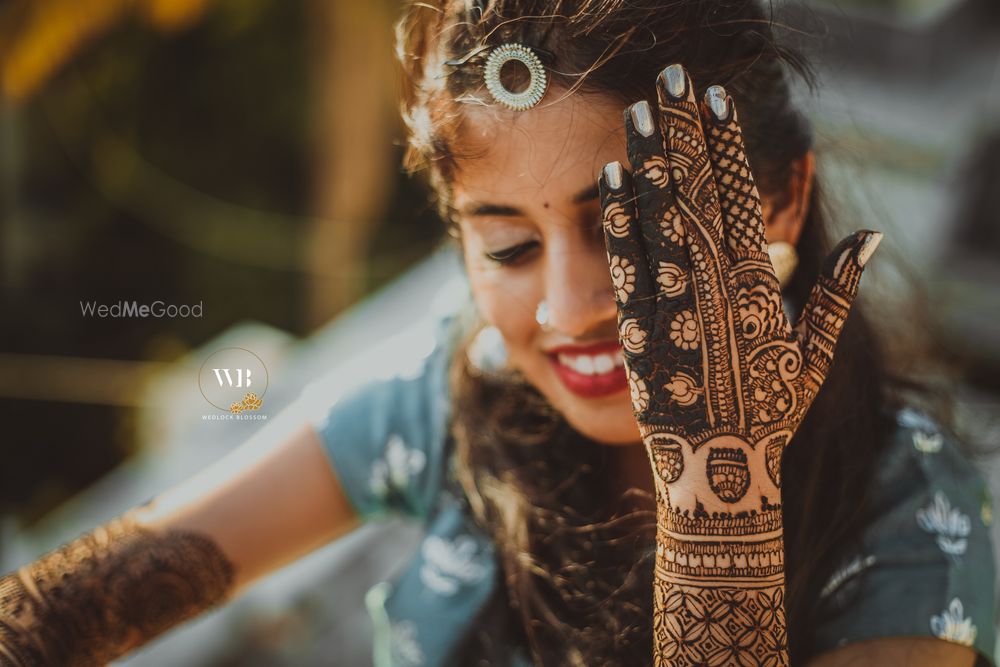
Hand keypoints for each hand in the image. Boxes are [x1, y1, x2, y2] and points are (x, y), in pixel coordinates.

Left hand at [598, 64, 881, 517]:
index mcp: (761, 292)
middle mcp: (716, 293)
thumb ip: (835, 293)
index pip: (742, 202)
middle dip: (681, 138)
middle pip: (697, 199)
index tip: (716, 102)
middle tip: (668, 83)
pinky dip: (618, 223)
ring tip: (634, 116)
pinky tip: (608, 182)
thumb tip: (870, 238)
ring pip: (659, 224)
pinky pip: (626, 269)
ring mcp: (674, 312)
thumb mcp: (813, 357)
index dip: (727, 149)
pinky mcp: (638, 334)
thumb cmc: (771, 417)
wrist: (718, 477)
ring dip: (646, 165)